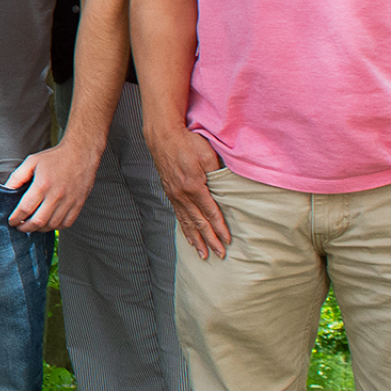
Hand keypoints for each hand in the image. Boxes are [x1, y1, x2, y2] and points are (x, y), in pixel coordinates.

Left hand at [1, 136, 101, 232]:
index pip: (25, 209)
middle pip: (37, 221)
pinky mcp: (78, 204)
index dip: (15, 218)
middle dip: (25, 227)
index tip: (11, 221)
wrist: (80, 154)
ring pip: (51, 225)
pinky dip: (55, 227)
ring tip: (32, 226)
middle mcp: (56, 196)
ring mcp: (68, 202)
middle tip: (19, 226)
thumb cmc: (54, 157)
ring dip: (39, 229)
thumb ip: (17, 177)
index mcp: (42, 185)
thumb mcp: (31, 161)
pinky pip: (66, 224)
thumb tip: (6, 190)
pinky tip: (48, 223)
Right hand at [144, 124, 230, 257]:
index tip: (227, 241)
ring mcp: (174, 194)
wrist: (162, 135)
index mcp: (194, 186)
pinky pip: (178, 215)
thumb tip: (227, 187)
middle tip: (219, 255)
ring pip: (187, 222)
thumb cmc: (186, 142)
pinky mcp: (169, 192)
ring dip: (196, 239)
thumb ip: (217, 173)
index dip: (220, 228)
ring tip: (202, 254)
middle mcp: (182, 194)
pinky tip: (188, 237)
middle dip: (209, 240)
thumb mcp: (207, 154)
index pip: (210, 213)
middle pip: (199, 222)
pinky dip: (184, 228)